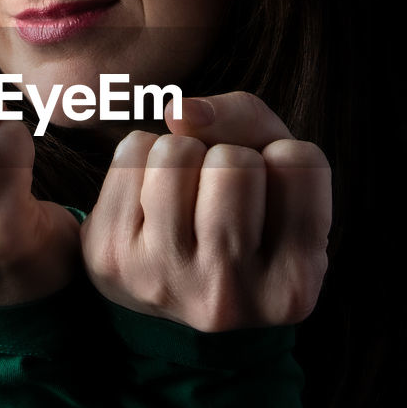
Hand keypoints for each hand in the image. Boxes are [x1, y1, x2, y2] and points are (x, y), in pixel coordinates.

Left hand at [80, 92, 330, 331]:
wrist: (178, 284)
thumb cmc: (244, 213)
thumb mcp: (276, 173)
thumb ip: (250, 120)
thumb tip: (179, 111)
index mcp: (291, 287)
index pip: (296, 162)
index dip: (281, 157)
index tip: (271, 196)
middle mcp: (228, 296)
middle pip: (234, 161)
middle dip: (228, 157)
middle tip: (222, 196)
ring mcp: (162, 279)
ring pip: (177, 151)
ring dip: (184, 152)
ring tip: (187, 192)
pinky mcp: (109, 258)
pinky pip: (131, 151)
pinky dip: (144, 155)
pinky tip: (151, 197)